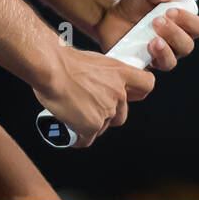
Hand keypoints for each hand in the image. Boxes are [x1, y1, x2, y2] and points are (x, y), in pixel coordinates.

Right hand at [32, 48, 155, 147]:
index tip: (130, 95)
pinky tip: (70, 131)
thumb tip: (98, 85)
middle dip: (108, 115)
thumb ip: (103, 75)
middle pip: (122, 114)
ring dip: (92, 125)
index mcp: (120, 72)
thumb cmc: (64, 61)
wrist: (51, 69)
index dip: (139, 92)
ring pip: (103, 127)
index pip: (147, 84)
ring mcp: (106, 111)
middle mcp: (118, 93)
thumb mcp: (93, 60)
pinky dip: (79, 138)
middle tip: (91, 108)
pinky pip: (87, 139)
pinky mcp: (92, 126)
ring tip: (75, 116)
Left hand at [94, 0, 198, 70]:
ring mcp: (159, 56)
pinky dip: (147, 61)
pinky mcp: (144, 65)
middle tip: (157, 20)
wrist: (109, 15)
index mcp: (181, 24)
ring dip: (164, 49)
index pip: (197, 27)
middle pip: (187, 46)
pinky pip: (150, 72)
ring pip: (171, 61)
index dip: (189, 21)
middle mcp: (174, 42)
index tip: (171, 10)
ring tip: (152, 38)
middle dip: (174, 33)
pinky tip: (142, 49)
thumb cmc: (134, 4)